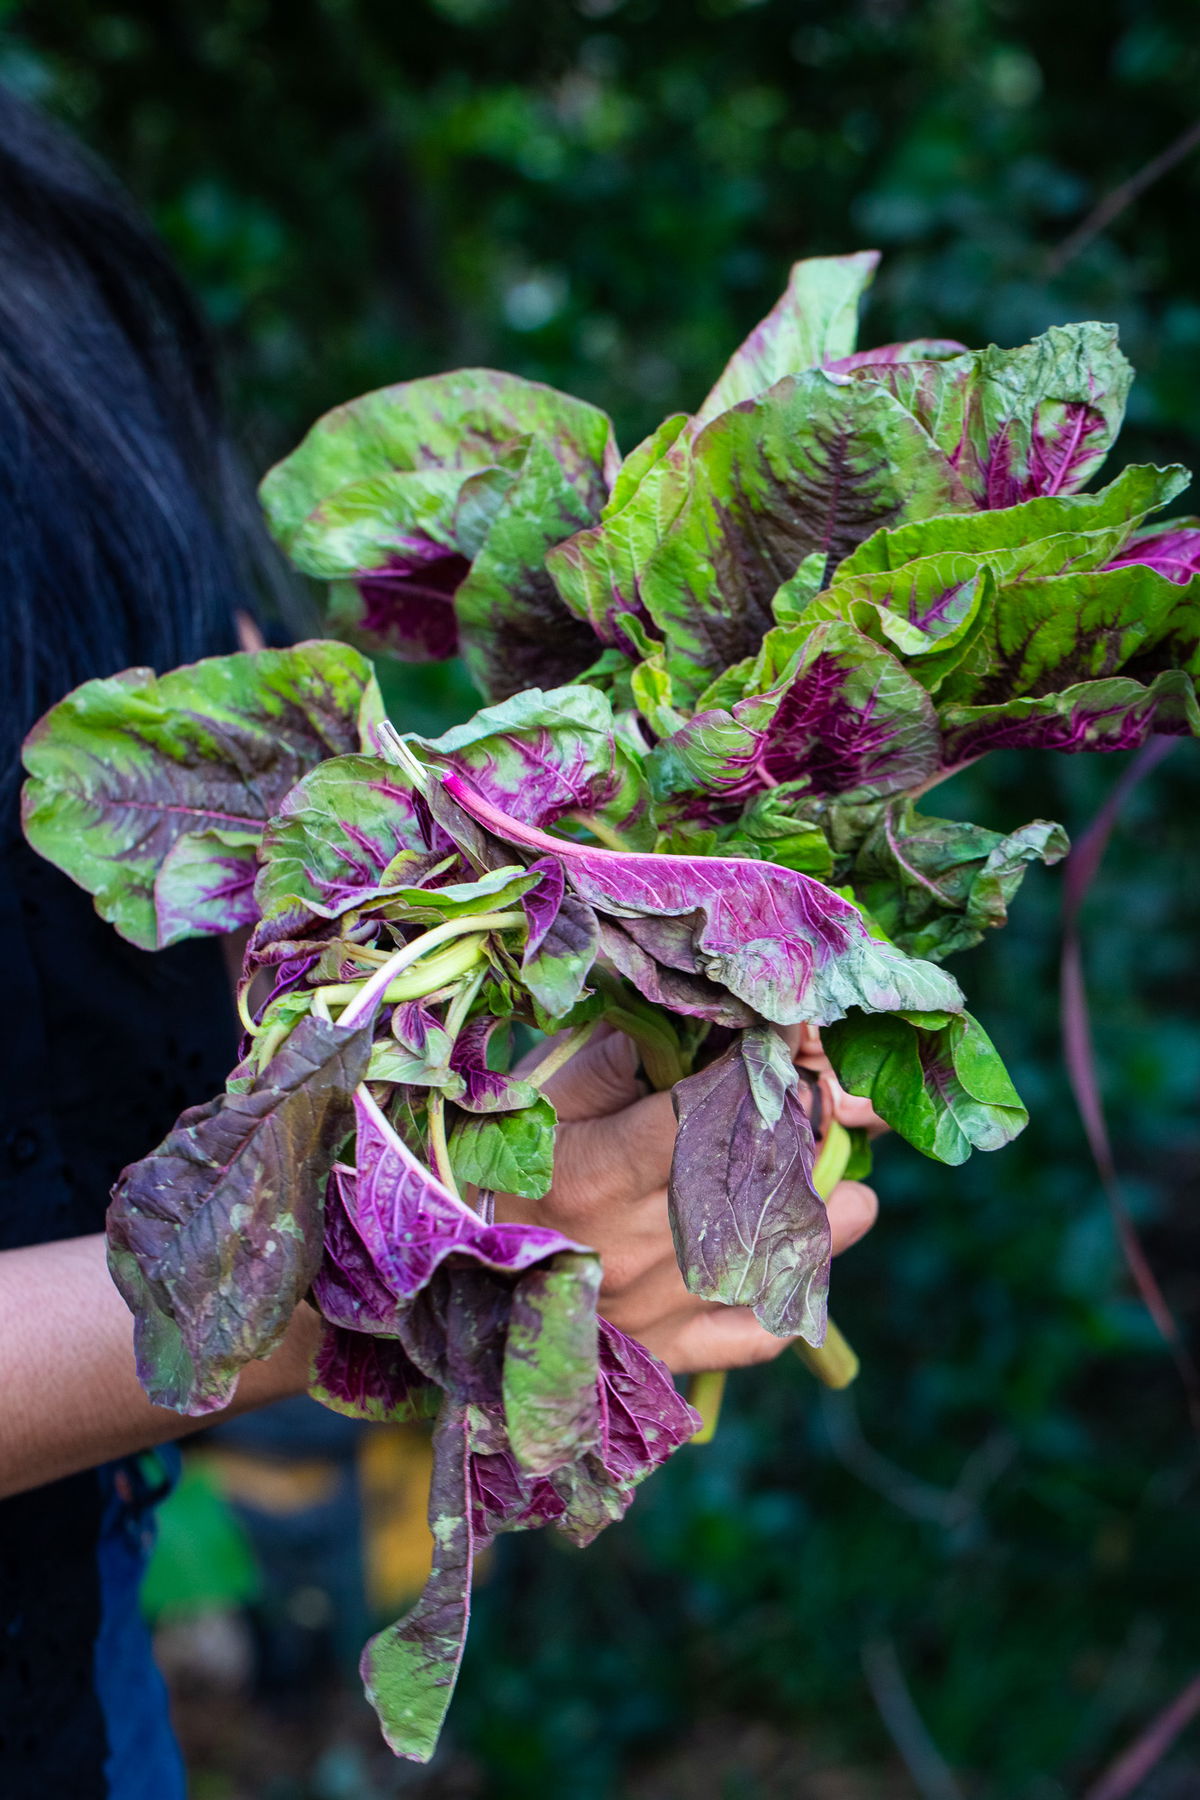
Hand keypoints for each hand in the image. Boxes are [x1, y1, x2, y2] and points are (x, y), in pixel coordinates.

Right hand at [494, 1026, 879, 1374]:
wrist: (462, 1277)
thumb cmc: (506, 1165)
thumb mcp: (545, 1095)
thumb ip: (618, 1053)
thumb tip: (701, 1013)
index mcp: (598, 1175)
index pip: (704, 1118)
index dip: (756, 1079)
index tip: (784, 1048)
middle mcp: (635, 1246)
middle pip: (754, 1185)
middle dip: (805, 1141)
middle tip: (830, 1113)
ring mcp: (656, 1307)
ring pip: (771, 1260)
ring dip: (828, 1222)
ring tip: (849, 1193)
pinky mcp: (666, 1353)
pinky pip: (753, 1336)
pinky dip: (792, 1299)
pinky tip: (807, 1260)